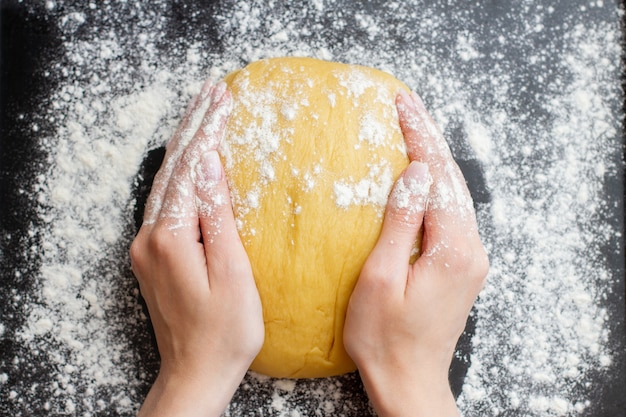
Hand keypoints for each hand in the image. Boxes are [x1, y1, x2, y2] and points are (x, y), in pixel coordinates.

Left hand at [130, 81, 263, 416]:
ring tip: (203, 114)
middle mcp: (149, 237)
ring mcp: (147, 247)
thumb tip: (207, 164)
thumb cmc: (225, 331)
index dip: (208, 131)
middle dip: (193, 127)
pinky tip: (191, 162)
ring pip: (166, 182)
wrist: (196, 373)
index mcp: (170, 238)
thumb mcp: (232, 272)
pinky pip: (165, 202)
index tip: (224, 98)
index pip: (190, 168)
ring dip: (186, 146)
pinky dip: (180, 174)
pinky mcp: (153, 256)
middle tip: (212, 92)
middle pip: (172, 168)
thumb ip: (217, 215)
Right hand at [343, 90, 488, 416]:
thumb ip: (401, 222)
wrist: (409, 379)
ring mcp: (471, 257)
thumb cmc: (384, 336)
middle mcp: (471, 249)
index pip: (436, 177)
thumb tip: (414, 173)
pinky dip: (437, 184)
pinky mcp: (463, 265)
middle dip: (429, 137)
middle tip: (406, 103)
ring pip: (454, 193)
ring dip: (434, 158)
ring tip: (413, 125)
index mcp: (452, 249)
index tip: (401, 104)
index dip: (417, 137)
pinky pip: (452, 212)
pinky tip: (423, 171)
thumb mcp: (381, 278)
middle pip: (451, 179)